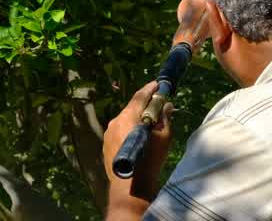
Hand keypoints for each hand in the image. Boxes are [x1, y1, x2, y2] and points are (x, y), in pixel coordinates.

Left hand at [102, 81, 175, 203]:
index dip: (149, 89)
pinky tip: (137, 138)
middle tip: (156, 105)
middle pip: (131, 108)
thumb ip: (164, 118)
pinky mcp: (105, 144)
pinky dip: (129, 130)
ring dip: (136, 119)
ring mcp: (108, 133)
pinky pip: (119, 131)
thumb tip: (166, 105)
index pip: (139, 96)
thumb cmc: (150, 160)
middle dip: (144, 105)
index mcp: (128, 117)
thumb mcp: (163, 137)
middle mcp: (115, 121)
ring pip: (124, 120)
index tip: (157, 84)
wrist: (130, 186)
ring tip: (148, 125)